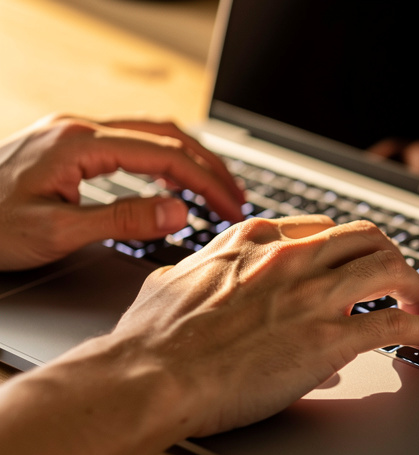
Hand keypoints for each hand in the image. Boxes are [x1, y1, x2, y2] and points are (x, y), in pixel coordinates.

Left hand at [0, 114, 244, 270]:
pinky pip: (129, 140)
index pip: (163, 155)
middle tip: (236, 199)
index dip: (204, 181)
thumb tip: (178, 212)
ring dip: (188, 158)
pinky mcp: (66, 144)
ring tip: (215, 188)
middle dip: (207, 166)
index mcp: (78, 144)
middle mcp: (77, 129)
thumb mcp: (55, 233)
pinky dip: (163, 158)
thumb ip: (121, 220)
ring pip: (150, 132)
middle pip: (164, 134)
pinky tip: (174, 179)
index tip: (230, 208)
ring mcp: (71, 133)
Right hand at [104, 215, 418, 436]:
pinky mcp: (330, 337)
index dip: (346, 250)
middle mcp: (290, 258)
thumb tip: (209, 282)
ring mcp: (313, 295)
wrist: (150, 377)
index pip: (321, 229)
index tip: (354, 266)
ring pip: (392, 268)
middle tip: (398, 283)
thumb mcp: (173, 283)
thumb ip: (203, 275)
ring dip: (416, 287)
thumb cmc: (150, 341)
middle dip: (391, 258)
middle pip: (367, 238)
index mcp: (253, 242)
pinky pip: (396, 324)